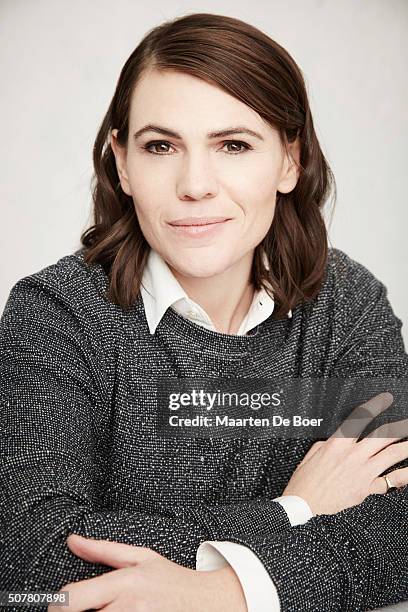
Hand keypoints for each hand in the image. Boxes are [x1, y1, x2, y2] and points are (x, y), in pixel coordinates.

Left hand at [48, 534, 246, 611]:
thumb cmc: (171, 580)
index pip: (74, 598)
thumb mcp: (140, 556)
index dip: (57, 603)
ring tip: (109, 608)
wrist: (205, 603)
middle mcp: (128, 607)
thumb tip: (73, 541)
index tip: (56, 603)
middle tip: (88, 606)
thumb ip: (103, 550)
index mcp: (124, 582)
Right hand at [282, 392, 407, 514]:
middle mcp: (353, 455)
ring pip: (392, 454)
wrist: (304, 504)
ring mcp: (362, 472)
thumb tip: (340, 438)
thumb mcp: (313, 452)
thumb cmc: (305, 480)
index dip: (375, 406)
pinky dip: (404, 475)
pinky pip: (391, 480)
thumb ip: (330, 442)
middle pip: (383, 435)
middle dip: (399, 426)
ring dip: (406, 446)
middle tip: (407, 422)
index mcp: (338, 443)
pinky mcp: (367, 488)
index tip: (385, 399)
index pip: (360, 418)